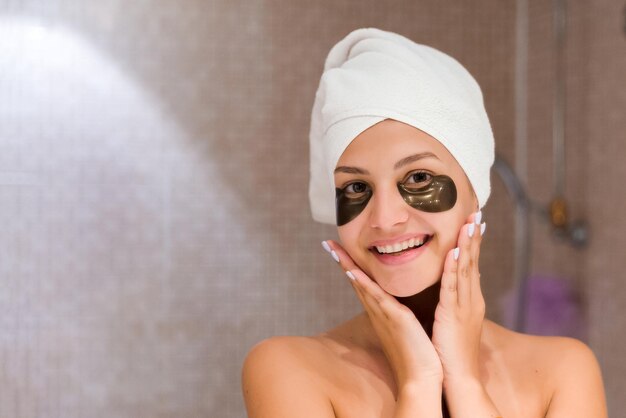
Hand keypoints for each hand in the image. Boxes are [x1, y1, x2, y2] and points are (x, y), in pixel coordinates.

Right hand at [323, 241, 443, 386]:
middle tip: (328, 243)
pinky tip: (354, 271)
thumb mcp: (407, 331)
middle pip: (356, 281)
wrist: (421, 379)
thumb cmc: (416, 357)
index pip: (364, 284)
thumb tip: (402, 310)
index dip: (351, 267)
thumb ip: (401, 318)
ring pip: (361, 285)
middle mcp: (378, 312)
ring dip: (347, 266)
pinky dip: (364, 284)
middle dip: (342, 261)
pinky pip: (376, 297)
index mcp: (382, 313)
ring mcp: (383, 314)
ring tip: (334, 249)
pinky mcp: (394, 318)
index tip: (340, 250)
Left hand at [432, 212, 486, 385]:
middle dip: (474, 236)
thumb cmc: (453, 351)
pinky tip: (455, 252)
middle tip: (475, 211)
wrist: (459, 378)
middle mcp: (471, 300)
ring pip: (466, 270)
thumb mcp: (455, 320)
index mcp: (470, 300)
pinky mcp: (453, 316)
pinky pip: (453, 288)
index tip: (474, 220)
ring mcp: (464, 307)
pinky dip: (454, 269)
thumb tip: (453, 287)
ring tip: (469, 222)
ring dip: (467, 245)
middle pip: (473, 261)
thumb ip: (455, 302)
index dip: (473, 242)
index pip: (472, 265)